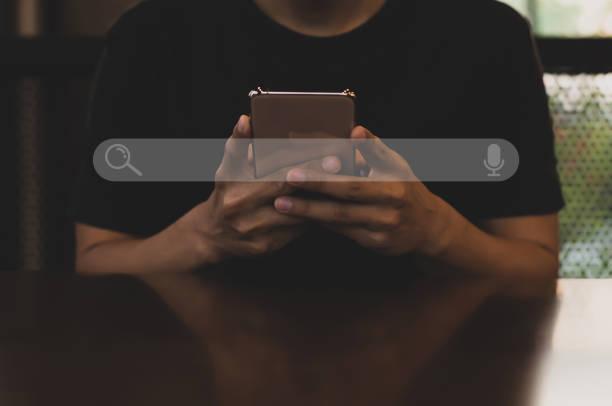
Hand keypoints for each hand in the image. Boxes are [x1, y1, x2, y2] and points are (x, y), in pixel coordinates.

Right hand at [184, 115, 342, 262]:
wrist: (214, 235)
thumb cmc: (227, 193)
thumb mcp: (228, 167)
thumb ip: (238, 143)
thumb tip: (246, 120)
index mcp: (235, 186)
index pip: (278, 173)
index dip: (306, 165)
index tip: (331, 157)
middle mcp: (244, 210)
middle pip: (290, 192)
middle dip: (318, 180)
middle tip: (343, 168)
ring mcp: (256, 231)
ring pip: (297, 215)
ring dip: (321, 201)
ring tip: (343, 186)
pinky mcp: (267, 247)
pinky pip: (297, 231)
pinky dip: (313, 217)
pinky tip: (329, 206)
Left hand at [272, 126, 463, 256]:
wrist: (427, 227)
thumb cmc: (405, 188)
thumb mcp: (396, 164)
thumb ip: (373, 148)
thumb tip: (354, 129)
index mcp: (392, 185)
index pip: (355, 178)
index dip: (327, 175)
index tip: (302, 167)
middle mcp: (389, 208)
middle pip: (345, 200)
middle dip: (312, 191)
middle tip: (285, 183)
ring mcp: (382, 229)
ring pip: (340, 219)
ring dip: (309, 211)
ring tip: (281, 204)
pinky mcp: (375, 244)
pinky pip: (343, 232)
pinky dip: (320, 223)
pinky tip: (300, 216)